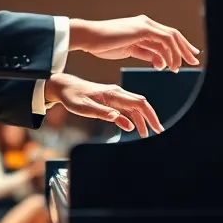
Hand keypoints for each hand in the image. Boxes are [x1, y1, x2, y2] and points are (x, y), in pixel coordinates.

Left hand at [45, 73, 162, 136]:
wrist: (65, 87)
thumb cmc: (73, 97)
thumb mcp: (85, 108)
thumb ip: (104, 113)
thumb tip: (122, 121)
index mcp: (113, 94)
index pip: (138, 103)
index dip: (150, 116)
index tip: (157, 127)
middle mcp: (117, 94)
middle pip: (140, 104)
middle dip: (151, 118)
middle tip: (158, 132)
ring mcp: (115, 97)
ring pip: (134, 108)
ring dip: (142, 120)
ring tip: (145, 135)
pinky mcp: (111, 101)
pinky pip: (126, 109)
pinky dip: (132, 119)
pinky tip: (133, 128)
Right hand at [69, 15, 200, 71]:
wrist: (90, 37)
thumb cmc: (104, 45)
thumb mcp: (129, 51)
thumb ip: (146, 54)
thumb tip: (160, 63)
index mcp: (143, 27)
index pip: (167, 35)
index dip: (180, 46)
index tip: (188, 56)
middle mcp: (146, 23)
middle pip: (173, 35)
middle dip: (185, 48)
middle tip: (194, 60)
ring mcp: (145, 25)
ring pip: (171, 38)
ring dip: (177, 54)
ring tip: (177, 69)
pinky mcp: (143, 29)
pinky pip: (164, 41)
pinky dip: (169, 53)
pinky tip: (168, 66)